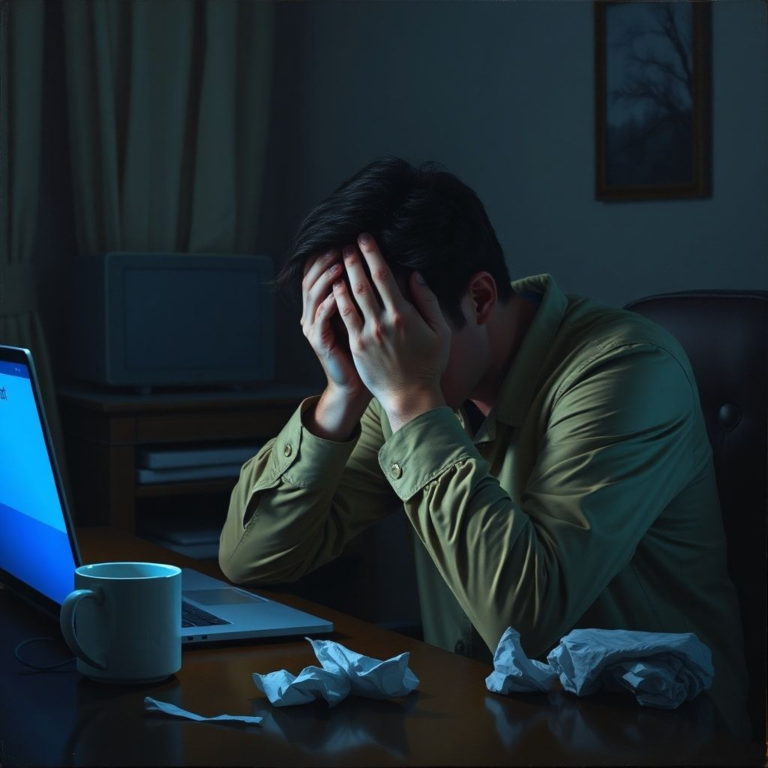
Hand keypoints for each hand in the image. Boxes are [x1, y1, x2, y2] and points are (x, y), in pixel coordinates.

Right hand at [300, 247, 370, 403]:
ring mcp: (314, 327)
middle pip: (312, 277)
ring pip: (314, 294)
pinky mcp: (319, 342)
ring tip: (341, 262)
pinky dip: (329, 303)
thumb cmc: (367, 351)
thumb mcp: (365, 318)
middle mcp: (314, 313)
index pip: (319, 272)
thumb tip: (379, 266)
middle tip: (343, 245)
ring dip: (327, 277)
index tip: (348, 240)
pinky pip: (320, 318)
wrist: (356, 384)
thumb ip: (367, 294)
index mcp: (324, 305)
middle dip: (326, 260)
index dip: (329, 255)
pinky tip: (340, 292)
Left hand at [332, 233, 450, 427]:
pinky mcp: (357, 346)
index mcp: (404, 315)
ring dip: (342, 275)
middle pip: (363, 282)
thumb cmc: (429, 364)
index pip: (384, 277)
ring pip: (350, 297)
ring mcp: (367, 334)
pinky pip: (344, 318)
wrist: (410, 396)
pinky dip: (338, 299)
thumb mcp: (439, 331)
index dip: (372, 254)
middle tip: (346, 241)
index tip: (365, 238)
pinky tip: (334, 286)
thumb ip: (428, 301)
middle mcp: (383, 322)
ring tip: (336, 258)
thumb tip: (415, 276)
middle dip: (353, 259)